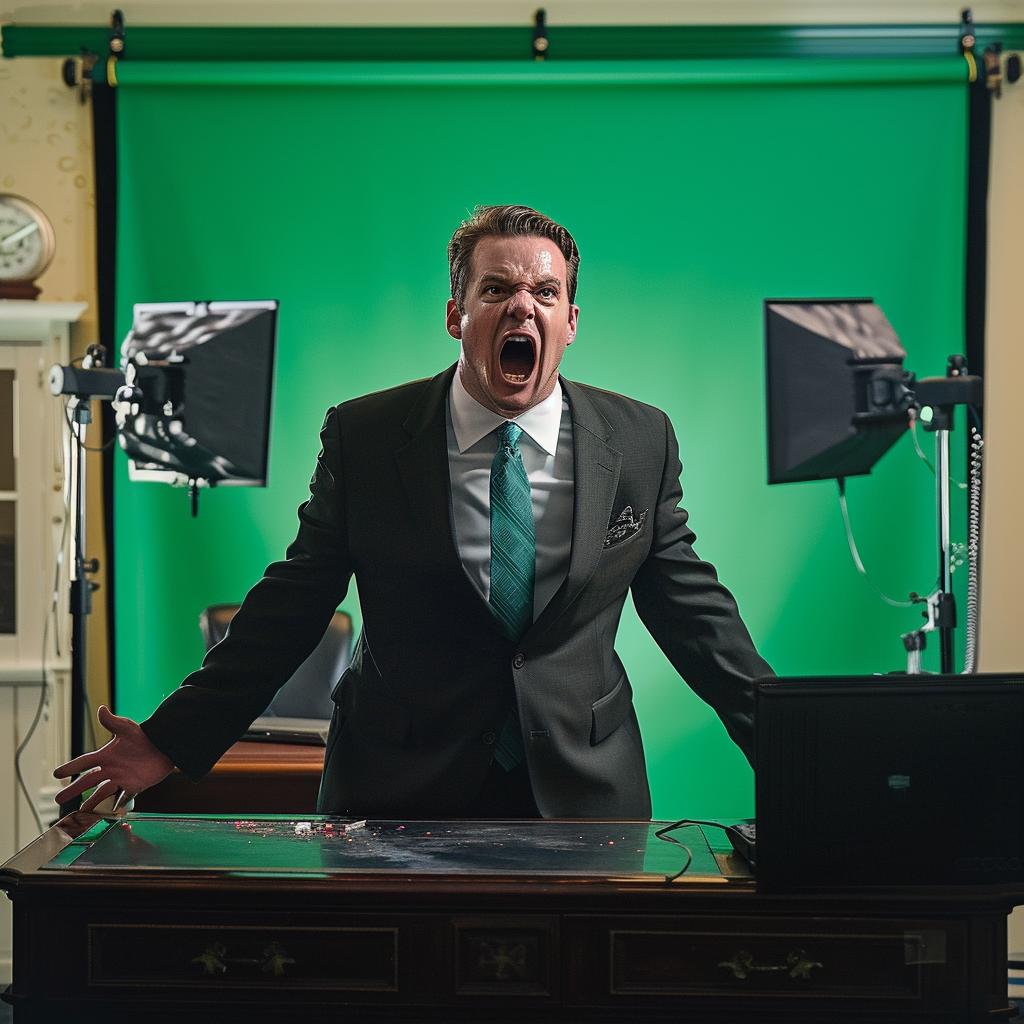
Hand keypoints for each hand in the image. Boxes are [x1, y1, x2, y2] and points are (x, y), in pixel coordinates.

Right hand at [53, 705, 175, 812]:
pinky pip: (123, 798)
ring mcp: (122, 778)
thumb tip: (101, 708)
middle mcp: (111, 768)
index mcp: (107, 755)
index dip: (71, 767)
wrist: (166, 744)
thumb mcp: (127, 728)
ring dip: (91, 801)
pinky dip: (118, 806)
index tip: (55, 773)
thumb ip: (113, 722)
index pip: (84, 762)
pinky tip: (110, 813)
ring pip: (102, 793)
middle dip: (73, 789)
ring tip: (80, 812)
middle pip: (88, 781)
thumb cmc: (145, 735)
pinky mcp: (134, 786)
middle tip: (58, 799)